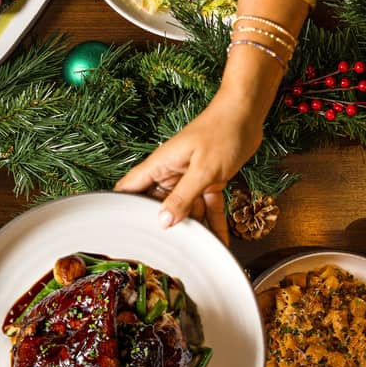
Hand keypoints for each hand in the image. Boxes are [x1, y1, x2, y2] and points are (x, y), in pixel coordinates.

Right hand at [115, 89, 264, 244]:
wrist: (248, 113)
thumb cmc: (222, 132)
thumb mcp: (203, 170)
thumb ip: (182, 198)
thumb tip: (163, 221)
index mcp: (161, 165)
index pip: (130, 187)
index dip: (120, 206)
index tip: (117, 230)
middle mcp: (171, 172)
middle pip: (158, 204)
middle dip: (161, 225)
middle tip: (162, 252)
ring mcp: (190, 177)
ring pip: (185, 208)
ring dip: (193, 227)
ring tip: (197, 253)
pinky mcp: (209, 180)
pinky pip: (207, 205)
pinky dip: (214, 221)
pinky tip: (220, 241)